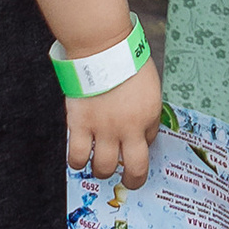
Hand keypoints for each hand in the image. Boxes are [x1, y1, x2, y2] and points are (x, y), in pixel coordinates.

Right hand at [66, 52, 164, 188]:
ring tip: (100, 166)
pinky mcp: (80, 126)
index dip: (143, 143)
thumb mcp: (149, 84)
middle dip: (133, 180)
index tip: (136, 142)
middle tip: (130, 182)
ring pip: (104, 168)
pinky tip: (79, 159)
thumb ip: (146, 107)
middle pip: (135, 169)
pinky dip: (77, 162)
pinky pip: (77, 156)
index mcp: (149, 115)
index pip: (151, 142)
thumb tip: (144, 126)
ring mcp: (104, 129)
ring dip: (103, 170)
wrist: (101, 47)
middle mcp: (128, 128)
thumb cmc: (126, 58)